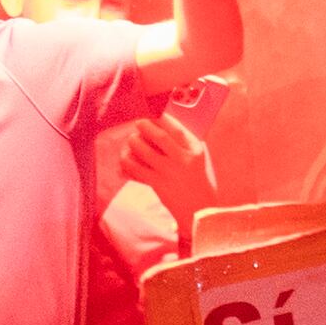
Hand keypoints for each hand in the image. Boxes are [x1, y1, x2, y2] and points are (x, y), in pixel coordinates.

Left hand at [124, 109, 218, 230]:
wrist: (199, 210)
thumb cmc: (197, 181)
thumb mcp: (199, 159)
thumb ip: (185, 144)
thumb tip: (162, 125)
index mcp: (195, 151)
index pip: (177, 129)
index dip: (162, 119)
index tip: (153, 113)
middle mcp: (183, 160)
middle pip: (160, 137)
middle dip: (145, 127)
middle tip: (138, 123)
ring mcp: (170, 173)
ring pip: (146, 152)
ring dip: (134, 142)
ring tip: (132, 139)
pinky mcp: (158, 185)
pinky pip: (137, 169)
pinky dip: (128, 162)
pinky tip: (126, 158)